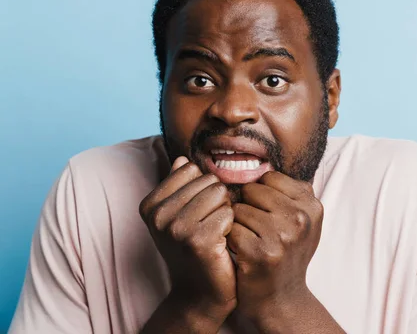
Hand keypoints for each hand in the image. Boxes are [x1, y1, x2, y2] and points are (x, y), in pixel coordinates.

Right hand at [139, 157, 236, 324]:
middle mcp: (158, 215)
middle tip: (209, 226)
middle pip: (208, 179)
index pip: (190, 168)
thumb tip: (182, 159)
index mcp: (150, 204)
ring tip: (215, 233)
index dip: (202, 188)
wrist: (199, 293)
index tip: (197, 213)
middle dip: (216, 200)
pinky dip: (231, 226)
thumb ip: (178, 186)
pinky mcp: (198, 241)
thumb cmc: (193, 249)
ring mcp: (176, 228)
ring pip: (220, 193)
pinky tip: (222, 243)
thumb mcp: (179, 216)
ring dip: (225, 212)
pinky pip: (229, 213)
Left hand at [226, 171, 323, 323]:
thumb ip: (291, 191)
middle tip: (256, 229)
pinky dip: (230, 239)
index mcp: (312, 205)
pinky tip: (242, 251)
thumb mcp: (302, 220)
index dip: (261, 194)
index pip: (270, 177)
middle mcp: (301, 218)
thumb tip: (263, 162)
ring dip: (238, 223)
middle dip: (248, 207)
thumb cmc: (287, 252)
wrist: (281, 298)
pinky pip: (231, 228)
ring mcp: (281, 236)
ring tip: (250, 240)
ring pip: (239, 208)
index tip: (267, 213)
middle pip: (253, 190)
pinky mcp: (260, 253)